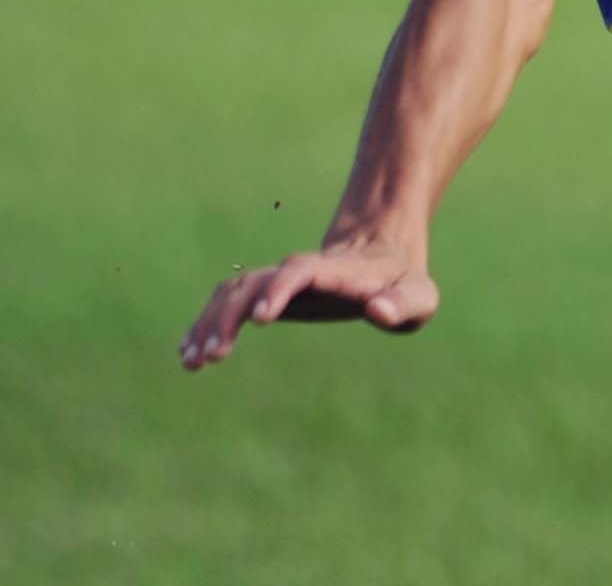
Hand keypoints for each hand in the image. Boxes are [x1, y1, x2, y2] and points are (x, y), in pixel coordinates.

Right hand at [180, 232, 437, 369]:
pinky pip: (228, 301)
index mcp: (335, 270)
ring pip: (234, 291)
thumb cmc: (403, 283)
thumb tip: (377, 311)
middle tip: (215, 355)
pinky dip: (206, 323)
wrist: (382, 254)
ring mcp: (280, 279)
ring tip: (194, 361)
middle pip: (255, 282)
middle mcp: (300, 271)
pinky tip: (189, 353)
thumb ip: (403, 305)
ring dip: (210, 322)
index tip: (261, 318)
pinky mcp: (269, 292)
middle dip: (230, 315)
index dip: (279, 289)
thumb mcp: (419, 296)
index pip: (300, 270)